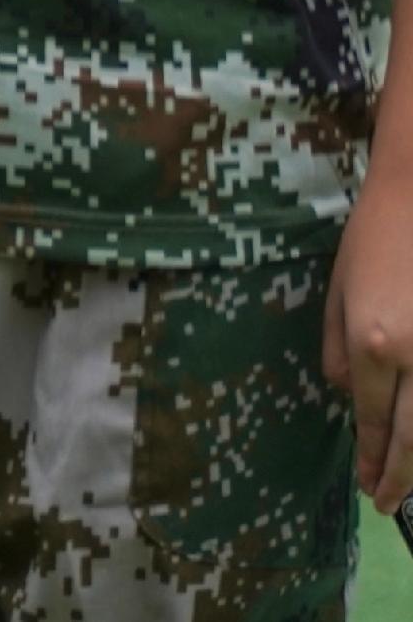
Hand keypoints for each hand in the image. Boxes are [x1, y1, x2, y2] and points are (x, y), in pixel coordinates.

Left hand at [328, 167, 412, 508]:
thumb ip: (338, 349)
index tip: (368, 485)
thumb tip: (348, 397)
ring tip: (412, 487)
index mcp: (375, 342)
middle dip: (401, 475)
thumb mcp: (338, 291)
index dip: (372, 455)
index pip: (374, 417)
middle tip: (388, 504)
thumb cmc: (373, 238)